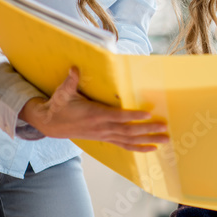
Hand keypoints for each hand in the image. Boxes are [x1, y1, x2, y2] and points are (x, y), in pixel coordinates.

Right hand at [19, 67, 168, 150]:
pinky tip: (152, 148)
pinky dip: (138, 148)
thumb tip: (74, 68)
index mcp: (95, 115)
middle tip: (164, 127)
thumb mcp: (63, 92)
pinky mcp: (105, 139)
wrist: (51, 124)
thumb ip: (71, 81)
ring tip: (165, 140)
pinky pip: (124, 145)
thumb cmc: (60, 106)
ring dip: (148, 140)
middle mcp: (102, 127)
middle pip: (128, 130)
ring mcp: (105, 135)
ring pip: (129, 140)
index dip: (133, 116)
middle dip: (147, 129)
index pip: (118, 116)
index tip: (148, 114)